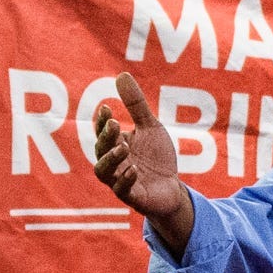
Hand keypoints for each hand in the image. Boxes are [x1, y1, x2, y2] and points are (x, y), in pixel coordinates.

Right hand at [87, 74, 194, 251]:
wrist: (172, 189)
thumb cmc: (156, 158)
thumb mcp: (150, 127)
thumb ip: (136, 105)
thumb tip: (121, 75)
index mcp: (115, 145)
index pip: (102, 132)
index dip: (102, 122)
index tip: (107, 107)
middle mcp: (113, 163)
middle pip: (100, 150)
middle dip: (105, 137)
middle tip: (115, 123)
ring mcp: (120, 181)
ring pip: (103, 172)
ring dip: (110, 159)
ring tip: (123, 147)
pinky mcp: (132, 197)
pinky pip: (122, 191)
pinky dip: (126, 180)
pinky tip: (135, 170)